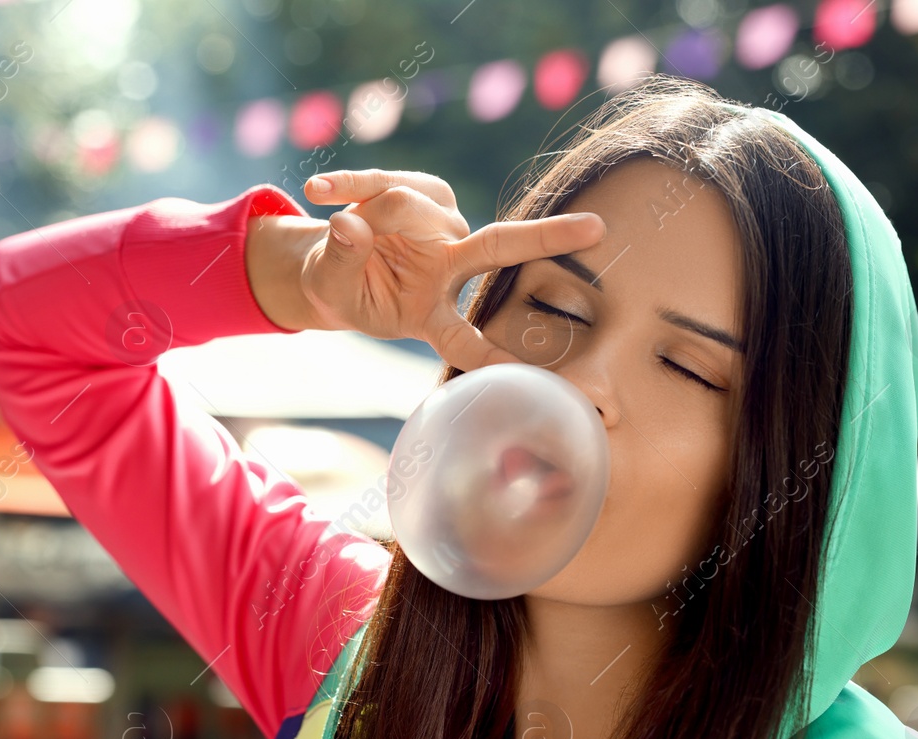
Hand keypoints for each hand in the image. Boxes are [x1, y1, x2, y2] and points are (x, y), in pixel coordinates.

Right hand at [299, 169, 604, 370]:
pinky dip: (347, 185)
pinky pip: (382, 180)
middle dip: (547, 237)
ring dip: (362, 208)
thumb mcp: (333, 289)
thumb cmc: (344, 290)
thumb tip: (349, 225)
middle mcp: (449, 264)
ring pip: (404, 205)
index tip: (537, 378)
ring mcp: (441, 225)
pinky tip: (319, 191)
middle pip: (498, 246)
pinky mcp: (423, 190)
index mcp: (432, 312)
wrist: (332, 262)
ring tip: (326, 208)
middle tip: (598, 228)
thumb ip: (342, 261)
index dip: (493, 357)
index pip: (466, 340)